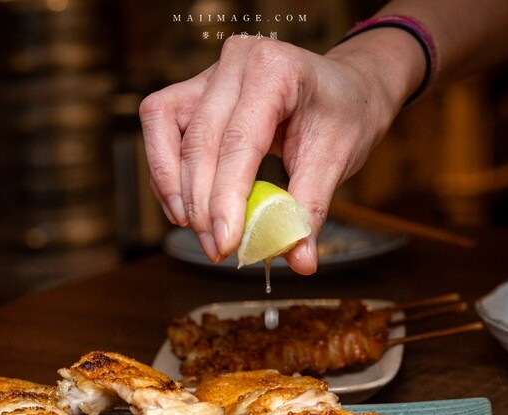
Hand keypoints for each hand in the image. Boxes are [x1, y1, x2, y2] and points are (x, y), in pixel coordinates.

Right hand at [139, 33, 413, 273]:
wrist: (345, 90)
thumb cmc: (343, 116)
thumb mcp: (337, 161)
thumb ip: (309, 210)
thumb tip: (300, 262)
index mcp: (276, 68)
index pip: (239, 140)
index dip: (226, 197)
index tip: (225, 244)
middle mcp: (236, 59)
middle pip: (199, 140)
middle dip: (202, 204)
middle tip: (217, 250)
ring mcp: (209, 72)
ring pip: (165, 128)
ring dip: (176, 187)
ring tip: (198, 230)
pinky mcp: (193, 90)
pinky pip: (162, 128)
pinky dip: (168, 172)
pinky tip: (186, 208)